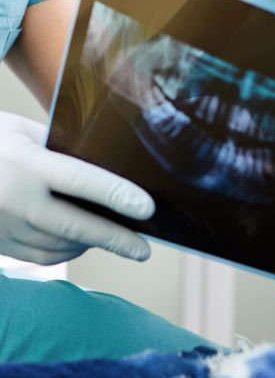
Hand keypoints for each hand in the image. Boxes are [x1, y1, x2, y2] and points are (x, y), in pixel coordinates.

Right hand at [0, 111, 154, 264]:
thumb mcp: (22, 131)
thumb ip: (59, 149)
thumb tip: (105, 167)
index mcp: (25, 163)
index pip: (81, 181)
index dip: (118, 195)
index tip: (148, 209)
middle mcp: (14, 200)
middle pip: (75, 226)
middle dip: (116, 239)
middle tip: (144, 249)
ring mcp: (2, 227)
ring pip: (58, 245)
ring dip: (91, 243)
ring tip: (118, 238)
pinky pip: (38, 255)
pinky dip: (66, 251)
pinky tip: (83, 242)